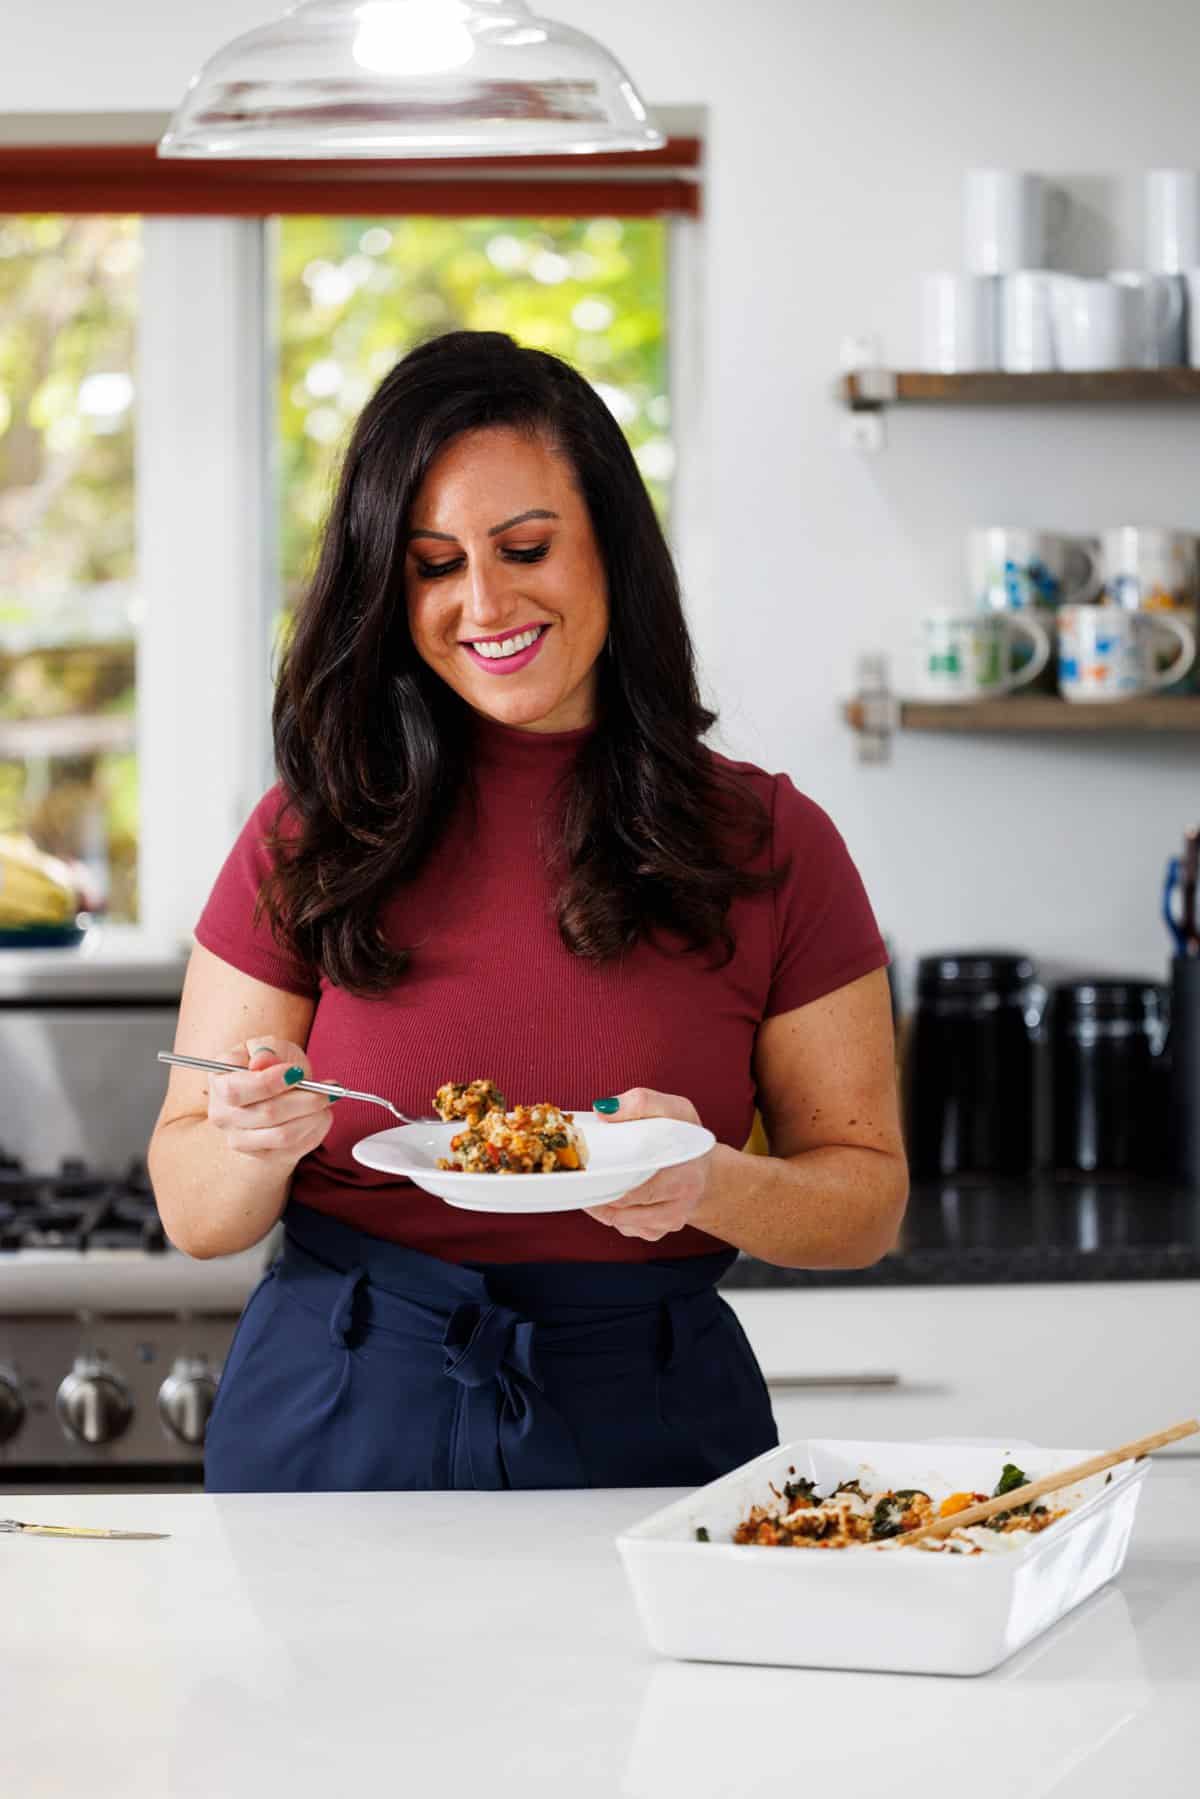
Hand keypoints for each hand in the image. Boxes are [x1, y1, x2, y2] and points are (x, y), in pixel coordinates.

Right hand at [206, 1038, 334, 1165]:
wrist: (275, 1094)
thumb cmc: (272, 1065)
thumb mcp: (270, 1046)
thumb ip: (267, 1049)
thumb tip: (262, 1060)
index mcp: (219, 1082)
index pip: (236, 1090)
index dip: (269, 1082)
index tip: (296, 1073)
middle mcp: (222, 1114)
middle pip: (266, 1114)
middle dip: (304, 1100)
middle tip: (327, 1089)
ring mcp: (239, 1139)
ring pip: (283, 1136)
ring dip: (314, 1117)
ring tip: (327, 1100)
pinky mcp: (261, 1156)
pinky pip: (294, 1149)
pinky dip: (315, 1131)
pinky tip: (321, 1115)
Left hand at [584, 1088, 713, 1241]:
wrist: (703, 1165)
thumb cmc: (685, 1136)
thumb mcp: (673, 1109)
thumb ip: (642, 1103)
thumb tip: (604, 1110)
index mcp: (685, 1174)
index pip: (640, 1190)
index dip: (610, 1182)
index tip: (588, 1170)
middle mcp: (681, 1203)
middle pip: (626, 1209)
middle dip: (599, 1195)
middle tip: (581, 1178)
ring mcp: (671, 1221)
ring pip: (623, 1222)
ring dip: (602, 1207)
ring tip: (591, 1186)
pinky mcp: (660, 1230)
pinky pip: (628, 1229)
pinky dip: (612, 1216)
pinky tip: (609, 1197)